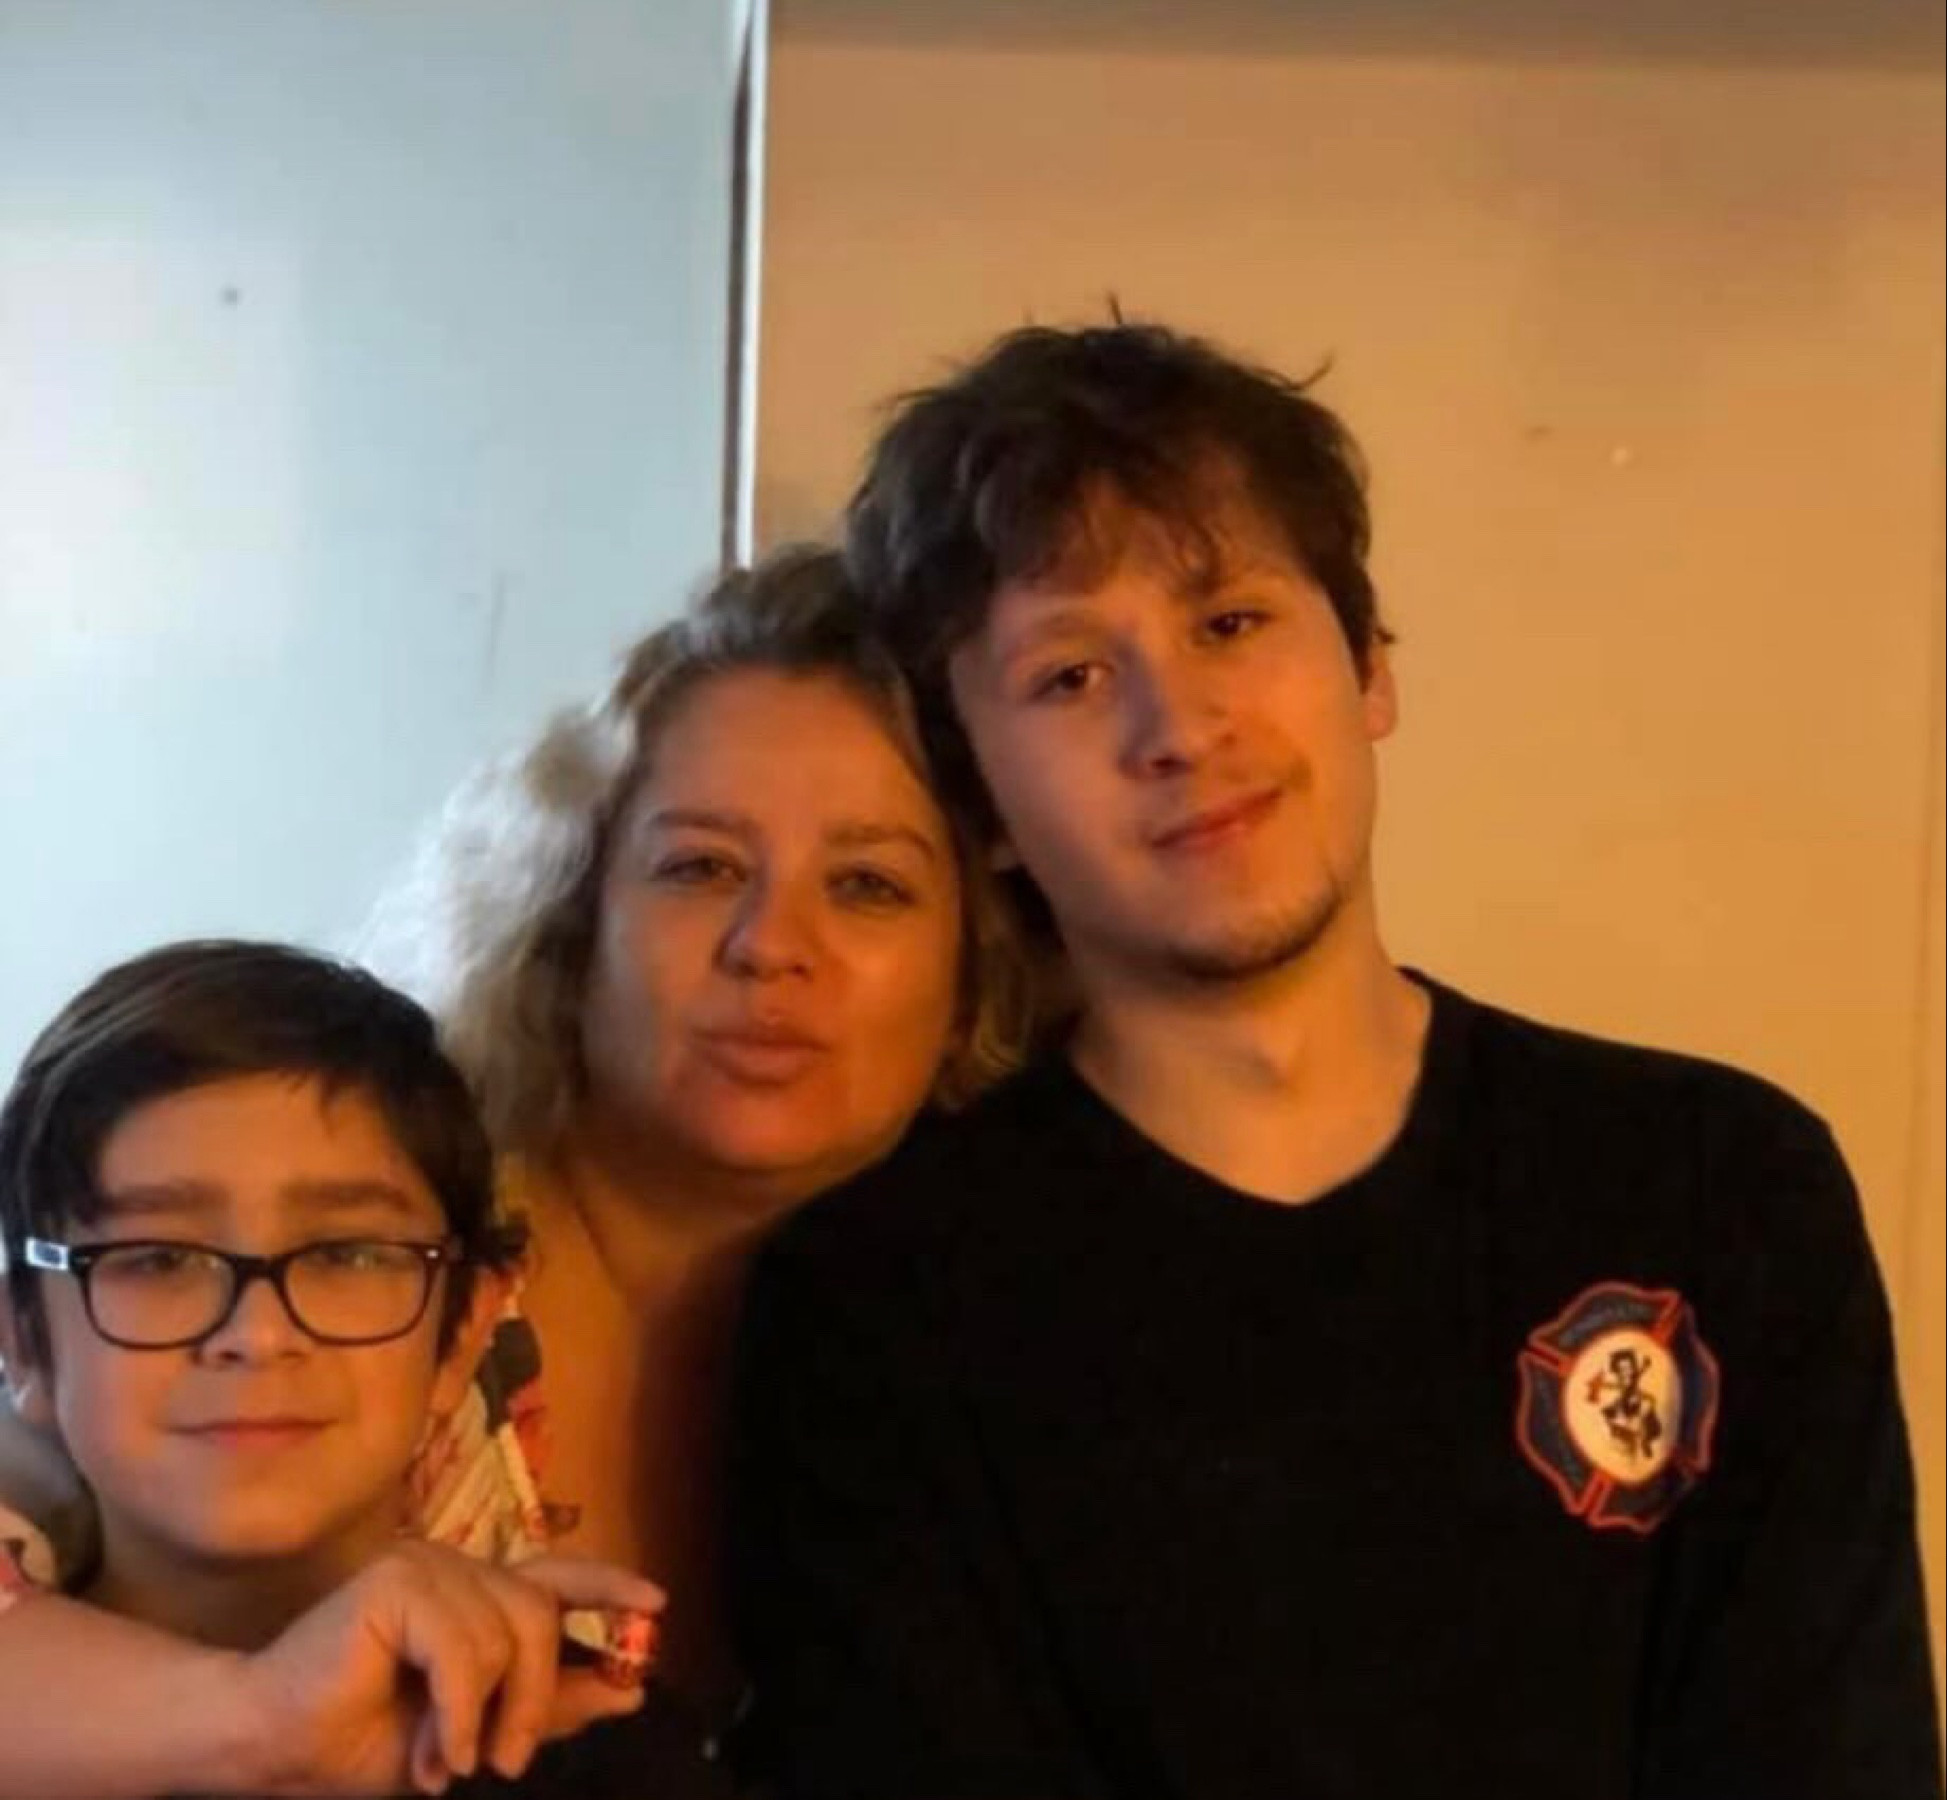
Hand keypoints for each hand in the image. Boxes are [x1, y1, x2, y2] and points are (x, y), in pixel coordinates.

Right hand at [239, 1541, 663, 1794]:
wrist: (273, 1750)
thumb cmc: (362, 1742)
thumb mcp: (474, 1732)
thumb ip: (546, 1706)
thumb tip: (628, 1689)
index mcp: (473, 1598)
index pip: (554, 1576)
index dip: (608, 1587)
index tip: (657, 1605)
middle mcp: (455, 1570)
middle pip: (539, 1612)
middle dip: (541, 1693)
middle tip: (511, 1761)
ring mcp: (426, 1566)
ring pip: (508, 1632)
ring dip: (488, 1714)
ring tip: (451, 1761)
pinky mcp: (397, 1581)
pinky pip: (465, 1648)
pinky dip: (460, 1710)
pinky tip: (437, 1753)